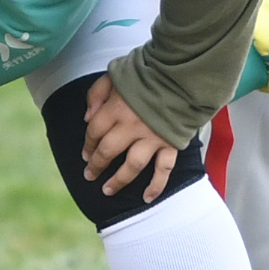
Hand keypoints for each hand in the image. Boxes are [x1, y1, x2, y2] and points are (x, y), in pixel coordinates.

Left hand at [82, 73, 178, 202]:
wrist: (182, 72)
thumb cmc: (147, 71)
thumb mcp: (115, 73)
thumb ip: (97, 94)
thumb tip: (87, 117)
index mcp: (116, 107)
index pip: (94, 132)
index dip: (88, 144)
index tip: (85, 153)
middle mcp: (131, 126)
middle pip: (108, 152)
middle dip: (96, 165)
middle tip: (90, 175)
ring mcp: (152, 137)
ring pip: (131, 166)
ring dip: (118, 180)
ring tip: (108, 190)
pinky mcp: (170, 144)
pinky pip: (163, 169)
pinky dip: (156, 185)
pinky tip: (147, 198)